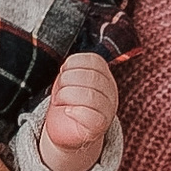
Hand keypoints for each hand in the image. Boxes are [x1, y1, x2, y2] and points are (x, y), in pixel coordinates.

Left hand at [38, 51, 117, 170]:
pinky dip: (73, 111)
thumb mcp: (67, 79)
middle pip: (89, 77)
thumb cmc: (66, 101)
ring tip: (62, 103)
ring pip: (88, 95)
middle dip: (65, 82)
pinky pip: (89, 115)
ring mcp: (108, 109)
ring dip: (66, 97)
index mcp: (104, 75)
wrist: (66, 132)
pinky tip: (68, 112)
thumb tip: (62, 39)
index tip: (63, 77)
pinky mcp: (99, 127)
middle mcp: (111, 90)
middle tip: (59, 93)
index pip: (91, 60)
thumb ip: (71, 65)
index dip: (70, 66)